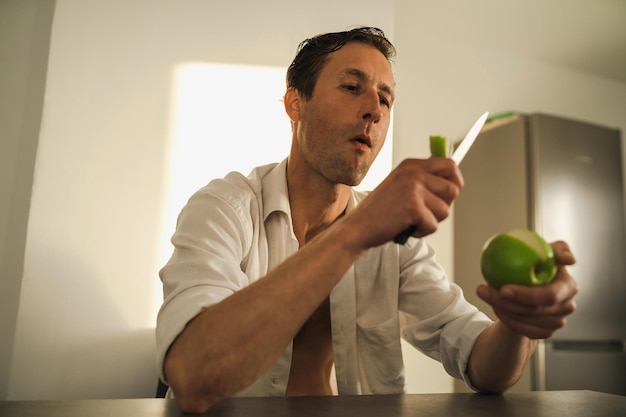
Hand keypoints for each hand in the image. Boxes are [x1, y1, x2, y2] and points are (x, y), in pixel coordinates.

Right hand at [346, 157, 462, 247]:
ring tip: (410, 220)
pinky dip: (421, 232)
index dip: (455, 181)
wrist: (358, 227)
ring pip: (445, 210)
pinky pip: (433, 225)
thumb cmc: (380, 211)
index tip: (448, 194)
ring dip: (430, 221)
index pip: (450, 165)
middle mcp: (413, 172)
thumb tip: (453, 184)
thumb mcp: (400, 186)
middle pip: (453, 189)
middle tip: (425, 213)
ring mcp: (414, 188)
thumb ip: (422, 181)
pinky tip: (405, 227)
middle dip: (443, 206)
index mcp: (411, 165)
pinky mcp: (414, 206)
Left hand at [476, 241, 577, 339]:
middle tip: (483, 290)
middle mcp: (567, 306)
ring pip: (525, 321)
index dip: (527, 295)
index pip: (549, 296)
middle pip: (533, 310)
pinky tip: (495, 307)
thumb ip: (560, 249)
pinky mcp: (546, 331)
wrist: (534, 281)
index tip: (503, 288)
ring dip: (501, 309)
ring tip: (485, 294)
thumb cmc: (539, 261)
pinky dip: (507, 320)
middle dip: (505, 302)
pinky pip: (523, 330)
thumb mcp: (548, 250)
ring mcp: (558, 321)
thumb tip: (570, 260)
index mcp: (569, 286)